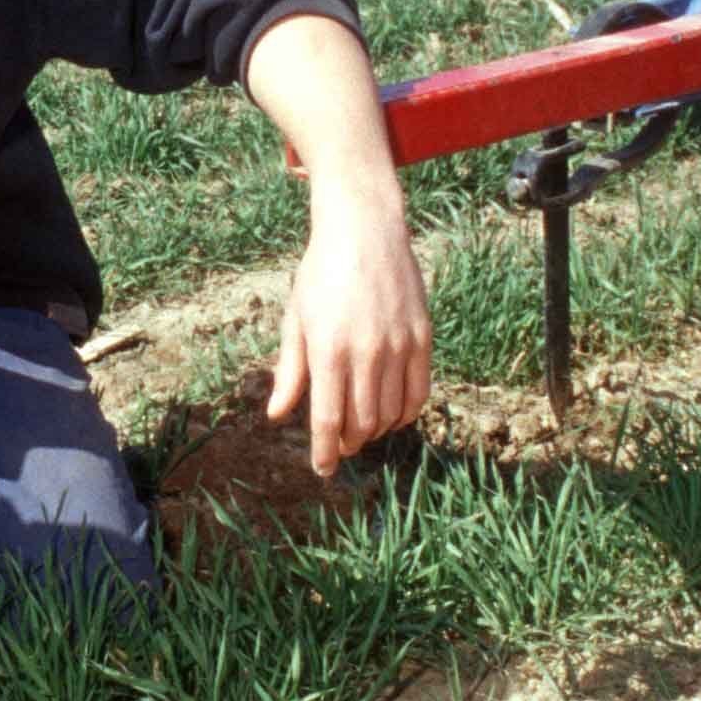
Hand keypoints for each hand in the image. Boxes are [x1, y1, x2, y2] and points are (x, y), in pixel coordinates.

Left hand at [267, 195, 431, 476]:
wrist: (365, 231)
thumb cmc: (322, 274)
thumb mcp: (296, 319)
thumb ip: (290, 371)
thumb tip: (278, 415)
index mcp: (328, 350)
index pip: (328, 420)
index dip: (325, 452)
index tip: (323, 469)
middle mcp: (366, 352)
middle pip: (362, 423)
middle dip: (350, 443)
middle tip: (341, 446)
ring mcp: (398, 346)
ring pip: (391, 413)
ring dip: (376, 430)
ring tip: (364, 429)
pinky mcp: (422, 338)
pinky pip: (418, 393)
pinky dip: (406, 413)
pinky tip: (393, 415)